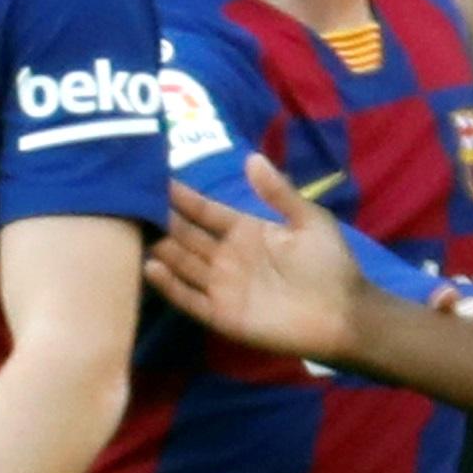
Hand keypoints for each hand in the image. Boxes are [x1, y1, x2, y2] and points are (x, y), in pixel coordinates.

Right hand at [147, 172, 369, 358]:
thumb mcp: (308, 220)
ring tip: (130, 231)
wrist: (344, 314)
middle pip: (186, 235)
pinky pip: (190, 299)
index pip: (204, 211)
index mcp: (245, 231)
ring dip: (160, 249)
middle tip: (128, 201)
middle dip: (160, 219)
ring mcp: (222, 286)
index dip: (182, 197)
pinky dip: (170, 285)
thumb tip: (252, 157)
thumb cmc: (330, 265)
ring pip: (181, 263)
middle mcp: (227, 256)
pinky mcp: (223, 315)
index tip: (154, 177)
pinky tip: (151, 267)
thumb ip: (278, 192)